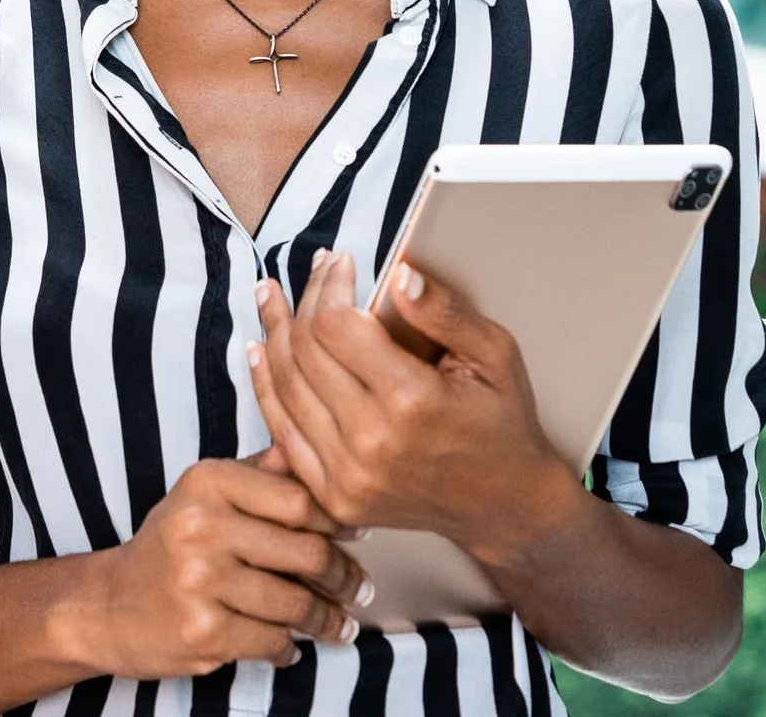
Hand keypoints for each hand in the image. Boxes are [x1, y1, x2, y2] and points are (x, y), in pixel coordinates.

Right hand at [66, 456, 372, 679]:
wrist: (109, 606)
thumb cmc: (170, 546)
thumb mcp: (205, 495)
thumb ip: (259, 473)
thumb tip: (316, 449)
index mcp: (207, 482)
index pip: (299, 499)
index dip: (338, 520)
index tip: (358, 533)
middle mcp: (201, 525)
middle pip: (307, 552)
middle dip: (344, 576)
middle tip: (359, 587)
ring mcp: (201, 581)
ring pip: (297, 603)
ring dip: (328, 620)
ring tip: (340, 624)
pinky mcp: (204, 631)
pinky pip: (274, 641)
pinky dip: (289, 647)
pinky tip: (291, 644)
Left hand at [247, 250, 582, 567]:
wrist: (504, 503)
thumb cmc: (502, 423)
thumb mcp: (495, 356)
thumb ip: (444, 312)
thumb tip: (400, 274)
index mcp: (413, 403)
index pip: (337, 325)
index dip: (330, 285)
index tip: (340, 262)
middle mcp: (372, 443)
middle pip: (304, 351)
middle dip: (302, 300)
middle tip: (313, 271)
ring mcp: (348, 475)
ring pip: (284, 386)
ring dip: (274, 333)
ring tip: (272, 297)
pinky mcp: (334, 495)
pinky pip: (281, 430)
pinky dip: (265, 385)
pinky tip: (262, 349)